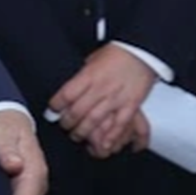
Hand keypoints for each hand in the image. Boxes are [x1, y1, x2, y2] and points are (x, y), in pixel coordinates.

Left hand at [49, 44, 157, 158]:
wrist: (142, 50)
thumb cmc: (118, 53)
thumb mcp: (92, 59)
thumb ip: (82, 76)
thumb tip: (69, 89)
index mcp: (89, 75)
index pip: (66, 95)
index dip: (56, 106)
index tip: (53, 110)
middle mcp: (101, 88)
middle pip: (77, 112)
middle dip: (67, 123)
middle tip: (65, 125)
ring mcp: (116, 98)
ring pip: (94, 121)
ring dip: (83, 132)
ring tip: (78, 135)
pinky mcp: (130, 105)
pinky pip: (119, 125)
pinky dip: (110, 137)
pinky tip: (104, 144)